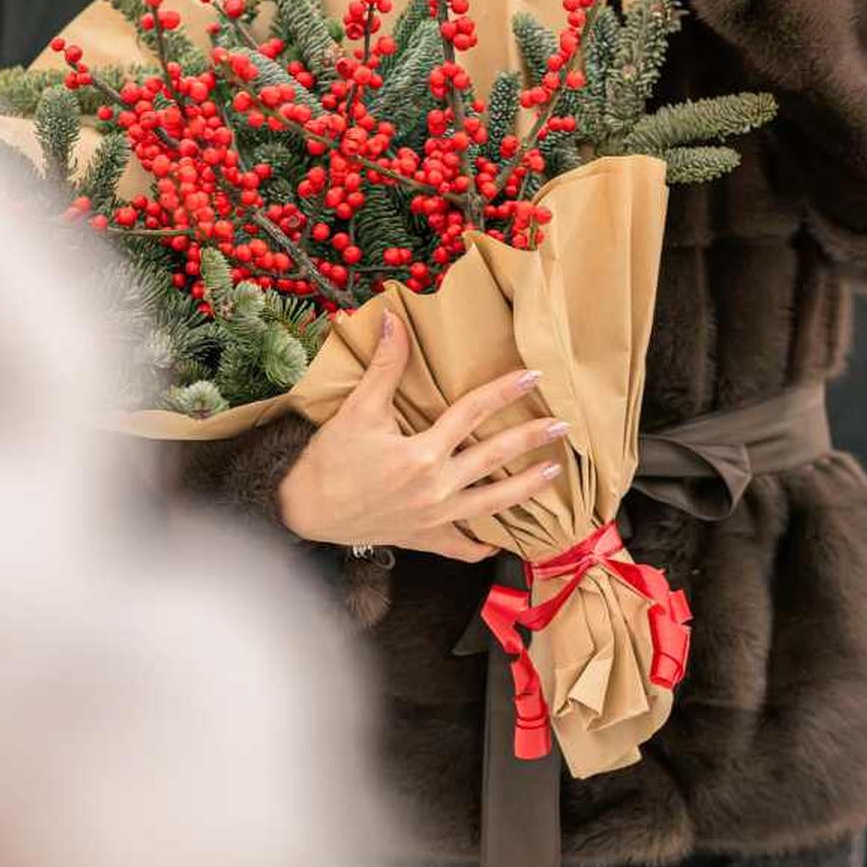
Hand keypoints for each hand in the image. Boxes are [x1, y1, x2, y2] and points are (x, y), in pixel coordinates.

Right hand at [277, 312, 567, 561]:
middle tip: (563, 426)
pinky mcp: (424, 540)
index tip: (533, 376)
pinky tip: (499, 540)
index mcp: (422, 453)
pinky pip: (461, 547)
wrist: (303, 513)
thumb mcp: (356, 410)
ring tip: (554, 475)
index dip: (505, 391)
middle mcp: (436, 488)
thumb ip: (383, 367)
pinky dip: (481, 545)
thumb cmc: (329, 461)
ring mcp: (434, 518)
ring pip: (492, 504)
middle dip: (531, 439)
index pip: (473, 413)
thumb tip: (393, 320)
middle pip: (494, 457)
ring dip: (526, 489)